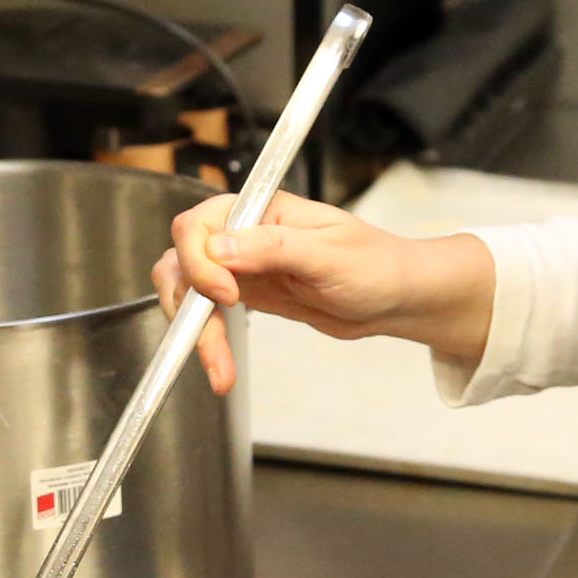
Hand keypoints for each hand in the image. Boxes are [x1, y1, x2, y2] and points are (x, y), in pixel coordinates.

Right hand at [153, 192, 494, 393]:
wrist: (394, 297)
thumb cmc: (375, 264)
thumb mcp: (330, 254)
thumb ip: (274, 246)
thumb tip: (221, 247)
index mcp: (262, 210)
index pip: (200, 223)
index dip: (200, 259)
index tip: (225, 292)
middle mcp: (244, 233)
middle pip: (183, 257)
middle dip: (187, 298)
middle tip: (214, 329)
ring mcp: (242, 265)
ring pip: (188, 290)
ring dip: (194, 330)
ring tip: (218, 367)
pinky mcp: (246, 294)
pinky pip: (209, 315)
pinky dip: (208, 341)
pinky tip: (221, 368)